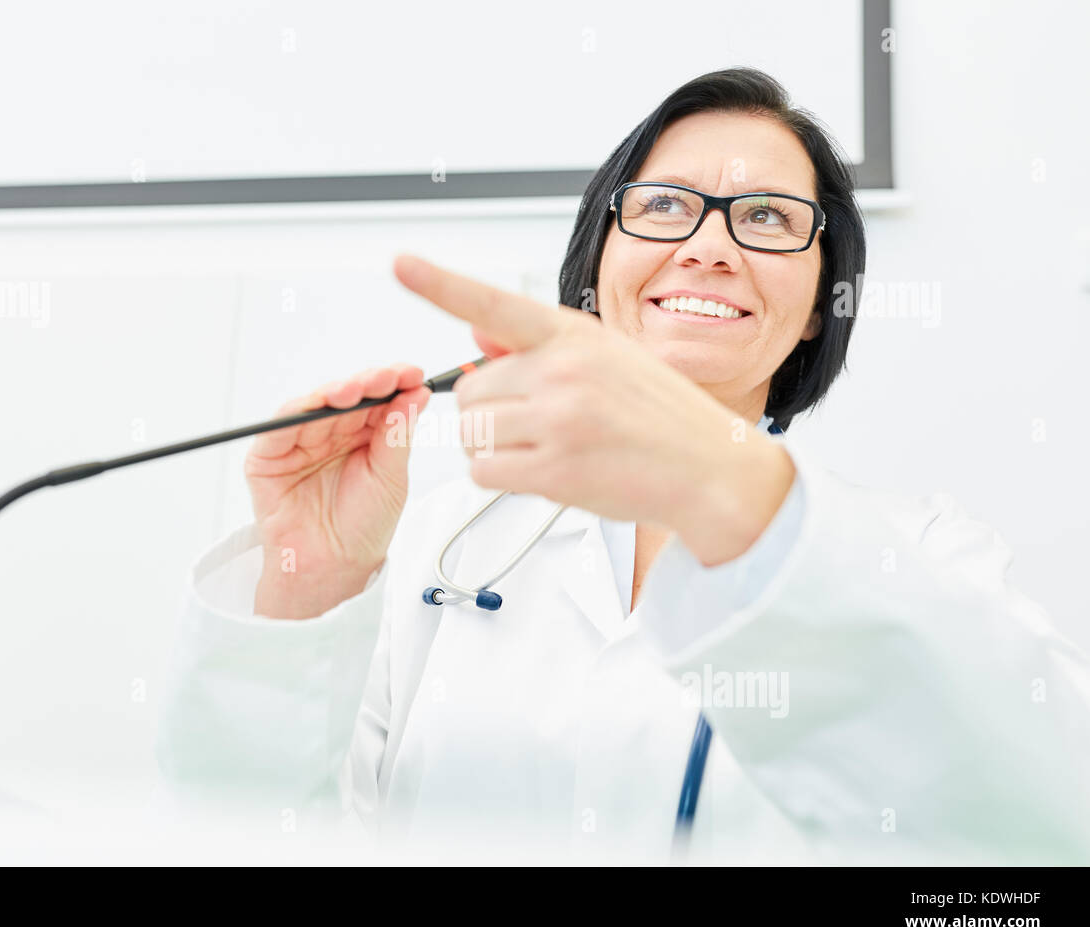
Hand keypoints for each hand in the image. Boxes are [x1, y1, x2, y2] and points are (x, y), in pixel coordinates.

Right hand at [245, 363, 429, 617]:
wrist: (332, 567)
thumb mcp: (391, 478)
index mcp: (364, 436)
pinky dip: (298, 412)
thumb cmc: (363, 527)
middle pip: (348, 397)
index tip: (412, 374)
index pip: (378, 400)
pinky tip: (320, 404)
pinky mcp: (269, 455)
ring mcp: (300, 441)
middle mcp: (332, 433)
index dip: (394, 383)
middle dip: (368, 383)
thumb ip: (398, 435)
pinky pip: (280, 426)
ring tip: (355, 390)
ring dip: (335, 394)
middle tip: (387, 377)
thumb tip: (416, 394)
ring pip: (316, 405)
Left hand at [391, 254, 794, 565]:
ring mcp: (558, 419)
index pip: (493, 303)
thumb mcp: (606, 357)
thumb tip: (475, 328)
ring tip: (542, 447)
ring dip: (491, 446)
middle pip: (470, 390)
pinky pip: (483, 470)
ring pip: (471, 431)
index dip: (440, 284)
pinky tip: (540, 471)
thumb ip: (537, 346)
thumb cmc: (658, 413)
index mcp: (573, 334)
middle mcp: (562, 370)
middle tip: (534, 423)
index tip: (401, 263)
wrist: (710, 468)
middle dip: (489, 410)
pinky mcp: (554, 470)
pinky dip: (499, 476)